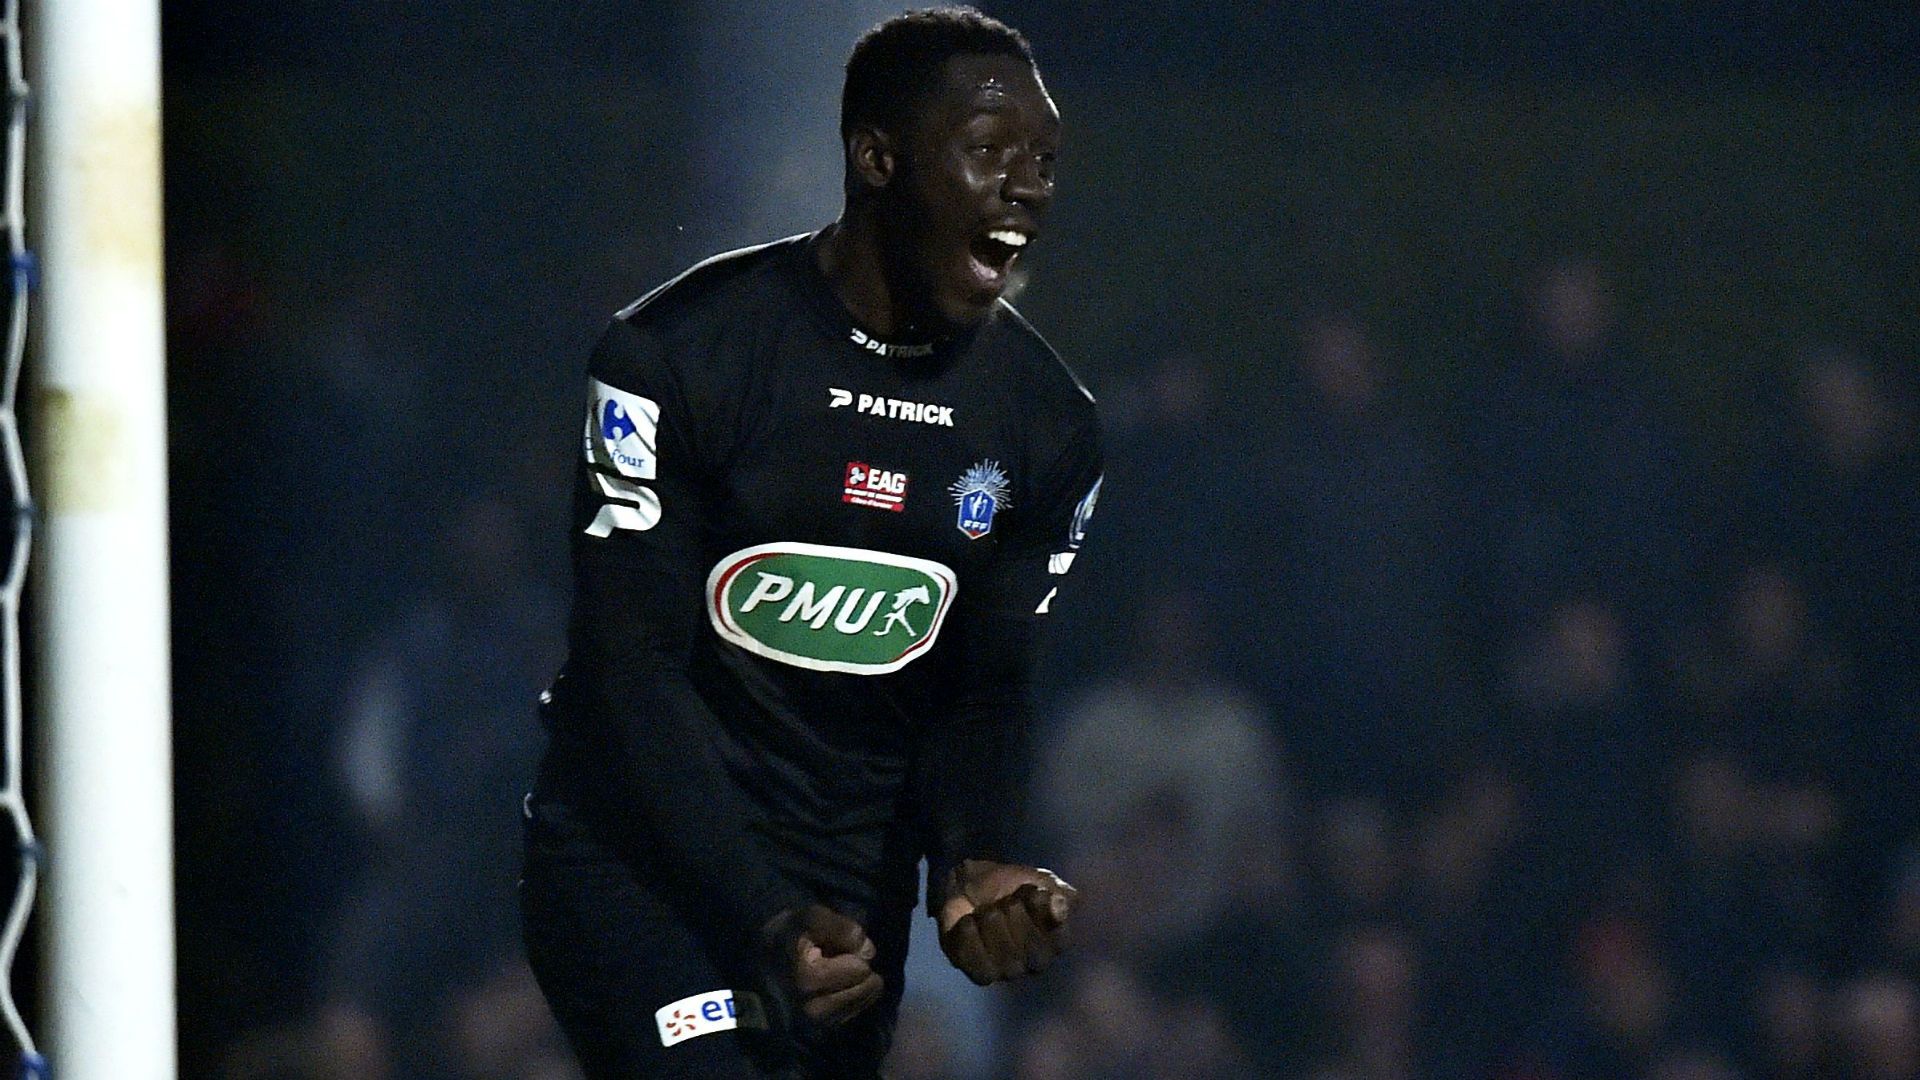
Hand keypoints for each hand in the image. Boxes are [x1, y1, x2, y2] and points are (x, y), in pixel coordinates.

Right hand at [761, 904, 883, 1026]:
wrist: (756, 963)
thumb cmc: (785, 935)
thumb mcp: (810, 918)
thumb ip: (842, 928)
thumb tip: (869, 951)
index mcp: (808, 979)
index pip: (860, 968)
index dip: (853, 951)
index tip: (834, 946)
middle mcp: (813, 1008)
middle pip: (865, 987)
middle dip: (859, 970)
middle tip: (836, 960)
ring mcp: (817, 1023)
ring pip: (862, 1002)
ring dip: (858, 985)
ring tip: (836, 972)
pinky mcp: (820, 1030)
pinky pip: (853, 1013)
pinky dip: (853, 998)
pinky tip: (838, 986)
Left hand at [936, 861, 1076, 984]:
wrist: (970, 883)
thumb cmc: (1010, 884)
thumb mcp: (1039, 879)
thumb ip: (1057, 892)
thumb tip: (1060, 906)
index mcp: (1056, 940)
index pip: (1058, 937)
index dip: (1042, 912)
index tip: (1032, 891)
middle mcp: (1036, 962)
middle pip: (1031, 948)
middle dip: (1014, 912)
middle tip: (1003, 900)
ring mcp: (1008, 971)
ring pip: (1005, 955)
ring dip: (990, 921)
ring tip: (984, 909)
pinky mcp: (980, 973)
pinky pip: (978, 964)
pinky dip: (970, 936)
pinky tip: (969, 921)